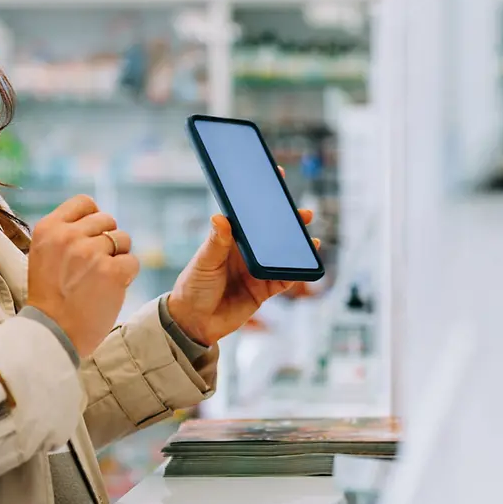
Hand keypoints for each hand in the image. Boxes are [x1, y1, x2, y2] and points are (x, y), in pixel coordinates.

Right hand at [26, 195, 139, 357]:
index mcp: (48, 228)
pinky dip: (127, 275)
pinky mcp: (112, 271)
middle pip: (107, 220)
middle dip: (107, 240)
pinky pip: (133, 261)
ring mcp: (91, 253)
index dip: (94, 218)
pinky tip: (110, 289)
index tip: (91, 237)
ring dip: (118, 257)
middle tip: (95, 266)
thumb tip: (96, 221)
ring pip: (123, 238)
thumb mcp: (44, 256)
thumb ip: (65, 235)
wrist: (52, 333)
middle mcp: (69, 236)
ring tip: (101, 278)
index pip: (84, 202)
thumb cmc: (50, 298)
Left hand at [165, 212, 318, 345]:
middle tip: (303, 213)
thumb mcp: (203, 262)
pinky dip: (297, 272)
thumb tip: (220, 218)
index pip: (249, 215)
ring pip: (282, 255)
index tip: (276, 180)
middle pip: (271, 234)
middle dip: (288, 222)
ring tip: (309, 237)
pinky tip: (307, 262)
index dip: (262, 198)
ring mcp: (257, 271)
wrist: (194, 323)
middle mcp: (246, 253)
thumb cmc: (193, 288)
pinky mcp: (264, 290)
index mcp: (231, 240)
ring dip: (296, 246)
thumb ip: (215, 242)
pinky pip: (285, 279)